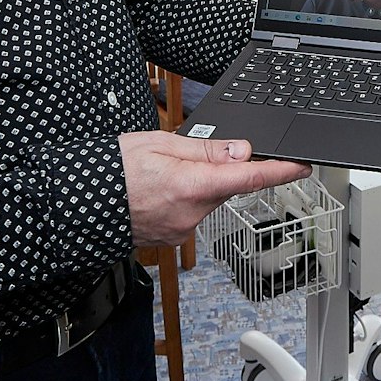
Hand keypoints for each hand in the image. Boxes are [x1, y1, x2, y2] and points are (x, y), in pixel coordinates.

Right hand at [120, 132, 310, 246]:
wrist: (78, 205)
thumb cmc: (111, 170)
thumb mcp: (159, 143)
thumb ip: (206, 150)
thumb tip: (242, 151)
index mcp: (190, 186)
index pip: (249, 178)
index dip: (281, 171)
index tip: (303, 166)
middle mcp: (190, 214)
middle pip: (227, 188)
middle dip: (220, 170)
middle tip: (187, 155)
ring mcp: (181, 230)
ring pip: (209, 200)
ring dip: (200, 184)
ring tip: (163, 173)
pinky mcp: (172, 237)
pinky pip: (193, 213)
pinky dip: (187, 199)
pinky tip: (162, 191)